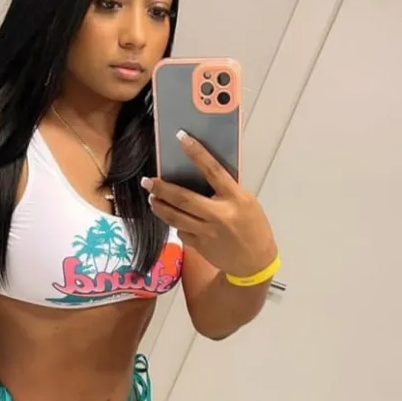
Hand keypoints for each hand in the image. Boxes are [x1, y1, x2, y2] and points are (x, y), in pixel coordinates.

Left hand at [143, 131, 276, 276]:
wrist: (254, 262)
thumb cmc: (253, 226)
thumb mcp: (246, 203)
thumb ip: (225, 191)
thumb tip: (200, 174)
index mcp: (236, 199)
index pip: (213, 171)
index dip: (197, 153)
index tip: (181, 138)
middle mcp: (219, 215)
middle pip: (184, 198)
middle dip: (162, 189)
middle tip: (147, 181)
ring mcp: (207, 232)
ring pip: (175, 217)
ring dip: (160, 207)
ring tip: (152, 198)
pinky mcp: (199, 246)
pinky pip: (180, 231)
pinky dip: (175, 223)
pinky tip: (173, 219)